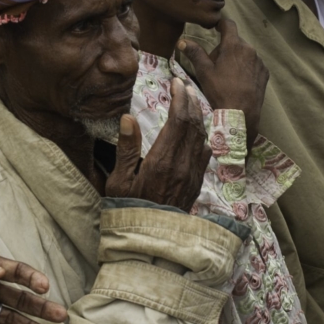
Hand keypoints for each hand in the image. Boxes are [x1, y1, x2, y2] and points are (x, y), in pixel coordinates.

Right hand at [102, 80, 206, 212]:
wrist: (150, 241)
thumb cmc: (128, 210)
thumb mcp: (119, 181)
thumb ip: (126, 149)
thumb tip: (128, 118)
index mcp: (162, 160)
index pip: (178, 120)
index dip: (180, 98)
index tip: (176, 82)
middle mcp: (182, 164)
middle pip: (193, 124)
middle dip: (190, 101)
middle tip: (184, 86)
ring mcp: (192, 174)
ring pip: (202, 137)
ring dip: (198, 116)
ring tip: (191, 102)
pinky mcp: (196, 183)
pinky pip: (205, 154)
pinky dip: (203, 136)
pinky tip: (197, 131)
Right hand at [181, 17, 267, 142]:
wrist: (240, 114)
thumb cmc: (219, 91)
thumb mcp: (204, 72)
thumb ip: (194, 53)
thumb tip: (182, 41)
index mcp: (233, 46)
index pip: (228, 25)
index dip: (221, 24)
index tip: (215, 28)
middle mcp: (249, 49)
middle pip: (235, 42)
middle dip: (226, 48)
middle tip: (216, 64)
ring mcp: (259, 62)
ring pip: (245, 53)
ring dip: (237, 58)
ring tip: (228, 76)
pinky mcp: (265, 73)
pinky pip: (254, 65)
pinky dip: (246, 68)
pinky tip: (240, 82)